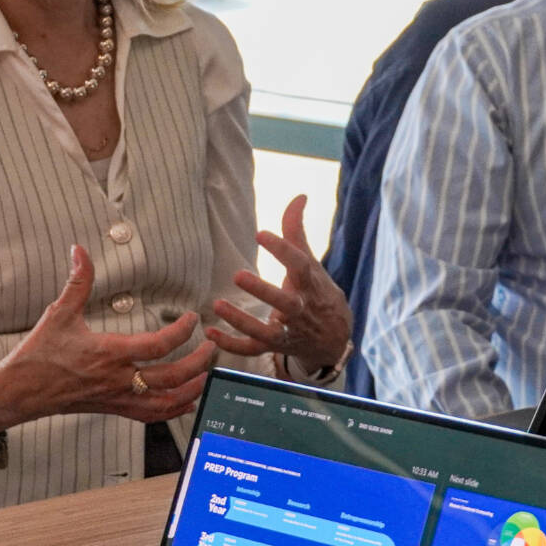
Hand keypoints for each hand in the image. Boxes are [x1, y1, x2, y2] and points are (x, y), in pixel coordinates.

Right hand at [0, 246, 216, 438]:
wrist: (18, 392)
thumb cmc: (38, 353)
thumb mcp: (58, 312)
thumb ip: (77, 281)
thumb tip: (79, 249)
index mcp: (109, 353)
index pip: (159, 345)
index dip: (182, 331)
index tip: (191, 318)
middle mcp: (118, 379)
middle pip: (172, 377)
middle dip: (198, 362)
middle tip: (211, 346)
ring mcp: (117, 397)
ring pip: (166, 402)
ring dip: (192, 389)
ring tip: (207, 374)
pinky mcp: (113, 409)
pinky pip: (150, 415)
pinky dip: (172, 410)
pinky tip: (186, 401)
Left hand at [209, 194, 353, 375]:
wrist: (335, 339)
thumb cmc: (317, 293)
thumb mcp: (311, 263)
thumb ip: (297, 232)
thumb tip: (299, 195)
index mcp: (310, 284)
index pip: (300, 265)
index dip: (282, 249)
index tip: (261, 234)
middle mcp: (301, 309)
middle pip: (286, 303)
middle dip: (263, 291)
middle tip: (237, 275)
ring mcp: (289, 332)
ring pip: (267, 333)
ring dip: (242, 322)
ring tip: (217, 305)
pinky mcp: (276, 348)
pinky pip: (253, 350)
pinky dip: (232, 346)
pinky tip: (210, 333)